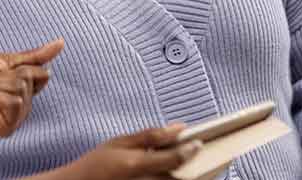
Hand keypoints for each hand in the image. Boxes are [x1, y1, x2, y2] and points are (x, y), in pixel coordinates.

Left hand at [0, 38, 64, 136]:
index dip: (21, 66)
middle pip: (30, 79)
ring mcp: (16, 118)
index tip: (2, 69)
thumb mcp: (6, 60)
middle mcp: (24, 106)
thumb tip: (61, 42)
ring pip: (22, 90)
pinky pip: (14, 103)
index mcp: (26, 91)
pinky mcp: (6, 128)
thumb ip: (34, 56)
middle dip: (6, 74)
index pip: (42, 73)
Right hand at [57, 124, 197, 179]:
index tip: (199, 143)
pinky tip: (176, 173)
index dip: (190, 150)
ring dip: (188, 177)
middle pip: (181, 179)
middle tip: (203, 156)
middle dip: (196, 168)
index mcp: (136, 165)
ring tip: (191, 165)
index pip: (173, 159)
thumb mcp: (120, 142)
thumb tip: (179, 127)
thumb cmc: (98, 163)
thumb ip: (150, 135)